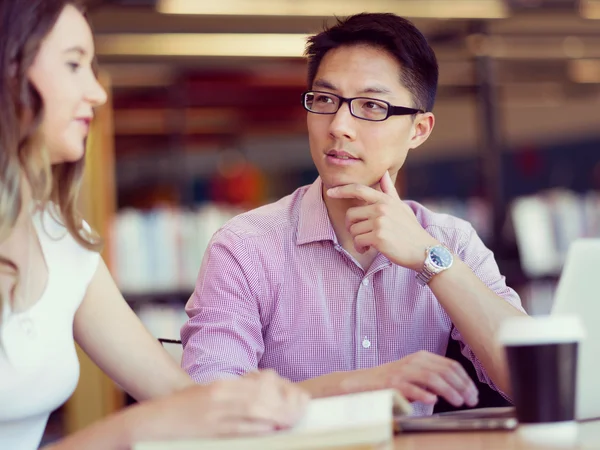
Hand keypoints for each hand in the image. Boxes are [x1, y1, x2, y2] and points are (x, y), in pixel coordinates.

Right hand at [147, 370, 309, 437]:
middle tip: (300, 410)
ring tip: (293, 420)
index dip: (284, 389)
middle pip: (263, 395)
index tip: (297, 396)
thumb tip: (267, 399)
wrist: (153, 422)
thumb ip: (238, 395)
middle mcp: (221, 396)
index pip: (262, 382)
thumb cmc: (184, 410)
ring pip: (255, 410)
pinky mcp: (212, 431)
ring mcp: (216, 414)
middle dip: (287, 403)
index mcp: (223, 386)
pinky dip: (259, 429)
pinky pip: (240, 429)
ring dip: (278, 415)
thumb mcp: (212, 394)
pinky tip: (272, 430)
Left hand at [326, 171, 438, 270]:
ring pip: (353, 230)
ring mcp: (380, 222)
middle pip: (351, 214)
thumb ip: (389, 191)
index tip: (330, 191)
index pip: (359, 189)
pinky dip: (360, 248)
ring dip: (358, 240)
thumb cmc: (410, 229)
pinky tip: (369, 250)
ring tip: (370, 244)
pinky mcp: (379, 237)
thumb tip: (384, 173)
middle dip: (352, 227)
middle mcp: (382, 208)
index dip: (342, 190)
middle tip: (362, 235)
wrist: (423, 250)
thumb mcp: (401, 207)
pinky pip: (357, 241)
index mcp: (385, 200)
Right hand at [352, 351, 478, 407]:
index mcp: (422, 357)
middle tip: (471, 400)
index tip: (473, 392)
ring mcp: (402, 371)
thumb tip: (459, 389)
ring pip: (432, 378)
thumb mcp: (415, 375)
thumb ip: (433, 378)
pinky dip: (423, 393)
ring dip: (449, 390)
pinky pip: (410, 387)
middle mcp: (414, 361)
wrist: (363, 382)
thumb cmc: (392, 381)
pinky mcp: (392, 383)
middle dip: (461, 386)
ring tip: (458, 402)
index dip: (465, 379)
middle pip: (444, 371)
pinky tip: (433, 400)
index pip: (451, 365)